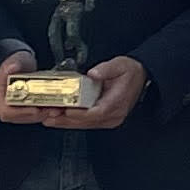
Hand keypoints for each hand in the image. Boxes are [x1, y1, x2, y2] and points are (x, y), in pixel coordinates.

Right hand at [0, 51, 51, 119]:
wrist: (24, 65)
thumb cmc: (17, 63)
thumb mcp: (15, 60)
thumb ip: (13, 64)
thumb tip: (12, 67)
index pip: (6, 112)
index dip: (21, 113)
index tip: (36, 109)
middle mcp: (4, 107)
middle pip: (20, 118)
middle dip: (37, 115)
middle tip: (51, 110)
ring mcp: (15, 111)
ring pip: (29, 118)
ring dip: (44, 115)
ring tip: (56, 109)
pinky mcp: (25, 111)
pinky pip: (35, 116)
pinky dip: (46, 113)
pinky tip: (56, 108)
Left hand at [0, 53, 147, 128]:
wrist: (142, 76)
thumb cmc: (130, 71)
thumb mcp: (120, 65)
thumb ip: (106, 69)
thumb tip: (93, 74)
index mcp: (117, 102)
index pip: (96, 112)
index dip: (79, 113)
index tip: (65, 110)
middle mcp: (114, 115)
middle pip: (86, 122)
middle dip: (65, 120)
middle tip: (48, 116)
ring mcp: (110, 119)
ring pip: (84, 125)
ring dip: (65, 122)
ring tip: (48, 118)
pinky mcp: (104, 119)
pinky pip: (86, 123)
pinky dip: (71, 121)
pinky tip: (59, 119)